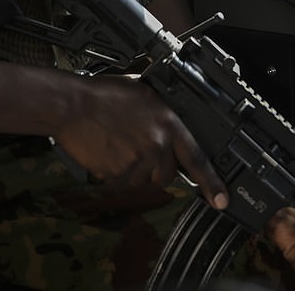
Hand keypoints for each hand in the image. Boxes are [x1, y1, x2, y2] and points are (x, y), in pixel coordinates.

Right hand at [53, 74, 228, 209]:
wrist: (72, 105)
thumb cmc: (103, 94)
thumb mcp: (143, 93)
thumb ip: (162, 112)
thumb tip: (170, 123)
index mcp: (167, 124)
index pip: (197, 159)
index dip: (212, 182)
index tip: (222, 200)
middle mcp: (156, 145)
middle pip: (166, 174)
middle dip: (155, 166)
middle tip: (136, 145)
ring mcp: (136, 163)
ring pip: (143, 180)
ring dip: (134, 169)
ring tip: (117, 142)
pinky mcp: (116, 175)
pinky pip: (122, 183)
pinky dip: (115, 172)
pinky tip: (107, 150)